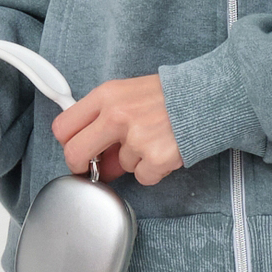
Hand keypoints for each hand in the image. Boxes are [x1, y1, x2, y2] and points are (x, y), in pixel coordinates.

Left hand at [52, 74, 182, 187]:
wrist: (207, 98)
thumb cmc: (170, 96)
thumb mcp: (130, 95)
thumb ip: (106, 119)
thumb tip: (94, 154)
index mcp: (106, 96)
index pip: (64, 127)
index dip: (68, 143)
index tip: (77, 150)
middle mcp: (116, 116)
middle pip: (76, 153)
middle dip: (82, 165)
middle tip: (95, 167)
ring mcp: (136, 139)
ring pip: (120, 166)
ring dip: (135, 160)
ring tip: (155, 140)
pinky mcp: (155, 158)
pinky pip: (143, 176)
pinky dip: (154, 169)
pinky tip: (165, 151)